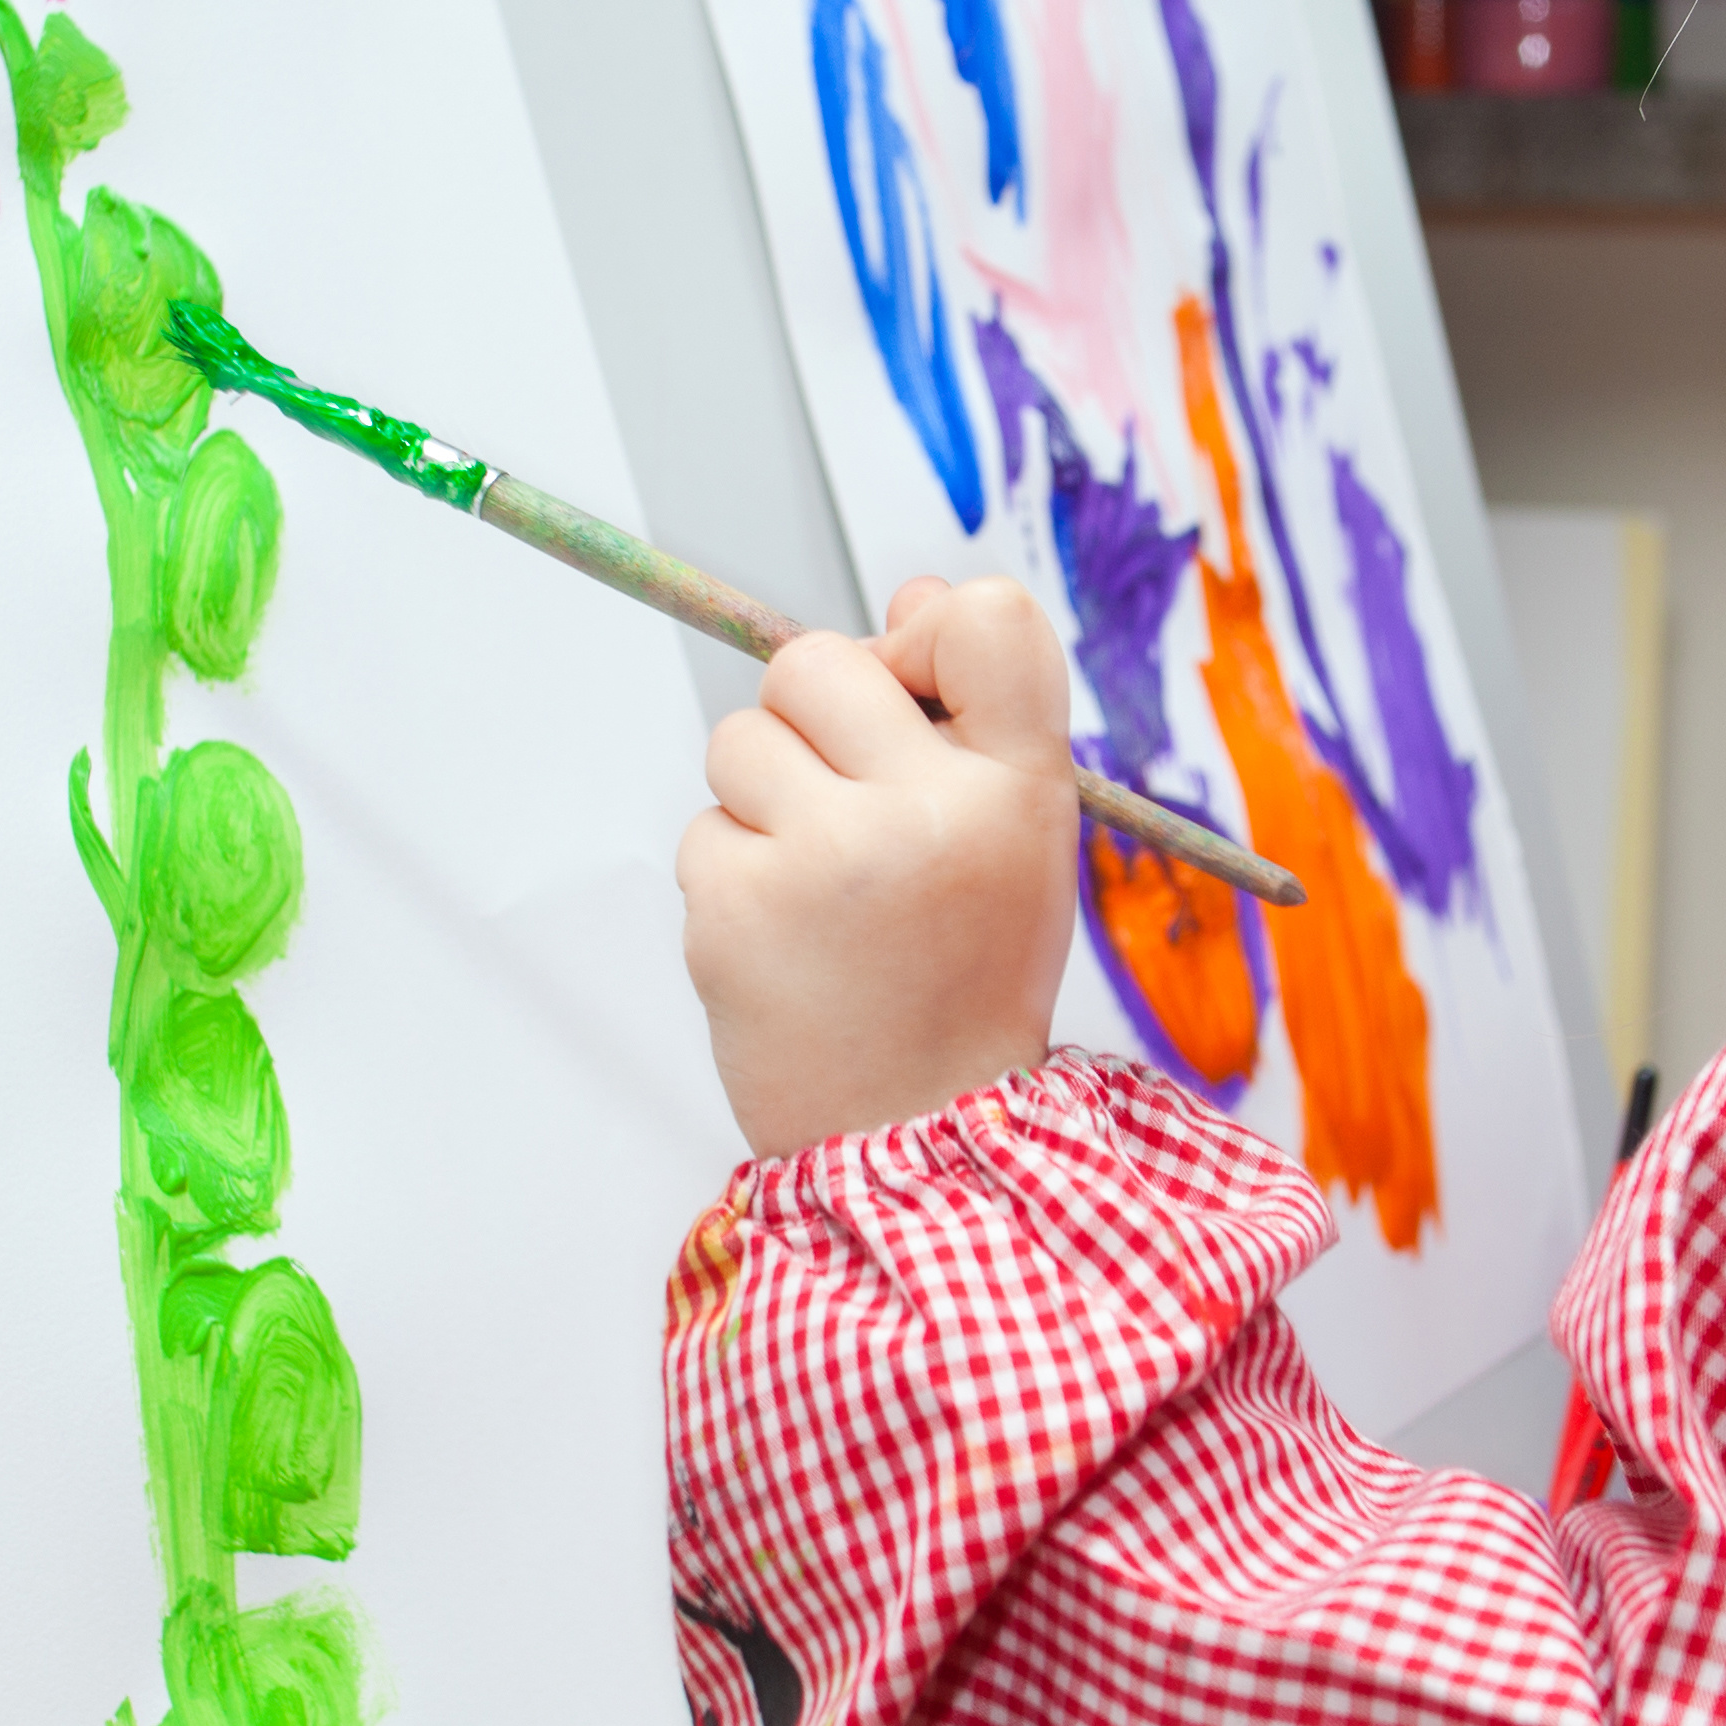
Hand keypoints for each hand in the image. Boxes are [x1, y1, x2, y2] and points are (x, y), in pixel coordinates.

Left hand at [677, 575, 1077, 1158]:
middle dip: (810, 718)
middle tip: (847, 806)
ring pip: (739, 740)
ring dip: (763, 799)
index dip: (926, 632)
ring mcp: (827, 857)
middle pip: (816, 660)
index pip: (985, 615)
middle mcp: (931, 810)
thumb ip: (974, 715)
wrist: (919, 1132)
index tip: (916, 694)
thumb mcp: (1018, 838)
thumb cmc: (965, 971)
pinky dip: (732, 876)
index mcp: (1022, 786)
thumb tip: (912, 593)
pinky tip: (787, 939)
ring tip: (821, 888)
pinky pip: (702, 829)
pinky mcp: (737, 906)